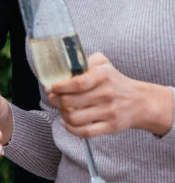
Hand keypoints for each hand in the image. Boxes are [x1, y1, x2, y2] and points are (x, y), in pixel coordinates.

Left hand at [47, 52, 173, 137]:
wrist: (140, 102)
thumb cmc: (115, 81)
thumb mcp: (104, 64)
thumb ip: (85, 60)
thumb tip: (64, 64)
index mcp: (103, 76)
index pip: (77, 82)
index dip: (59, 86)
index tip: (51, 88)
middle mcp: (106, 94)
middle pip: (70, 101)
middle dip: (55, 100)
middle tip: (52, 98)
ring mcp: (108, 112)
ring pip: (75, 118)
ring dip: (61, 114)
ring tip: (60, 109)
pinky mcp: (111, 127)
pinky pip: (85, 132)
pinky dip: (71, 129)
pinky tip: (66, 123)